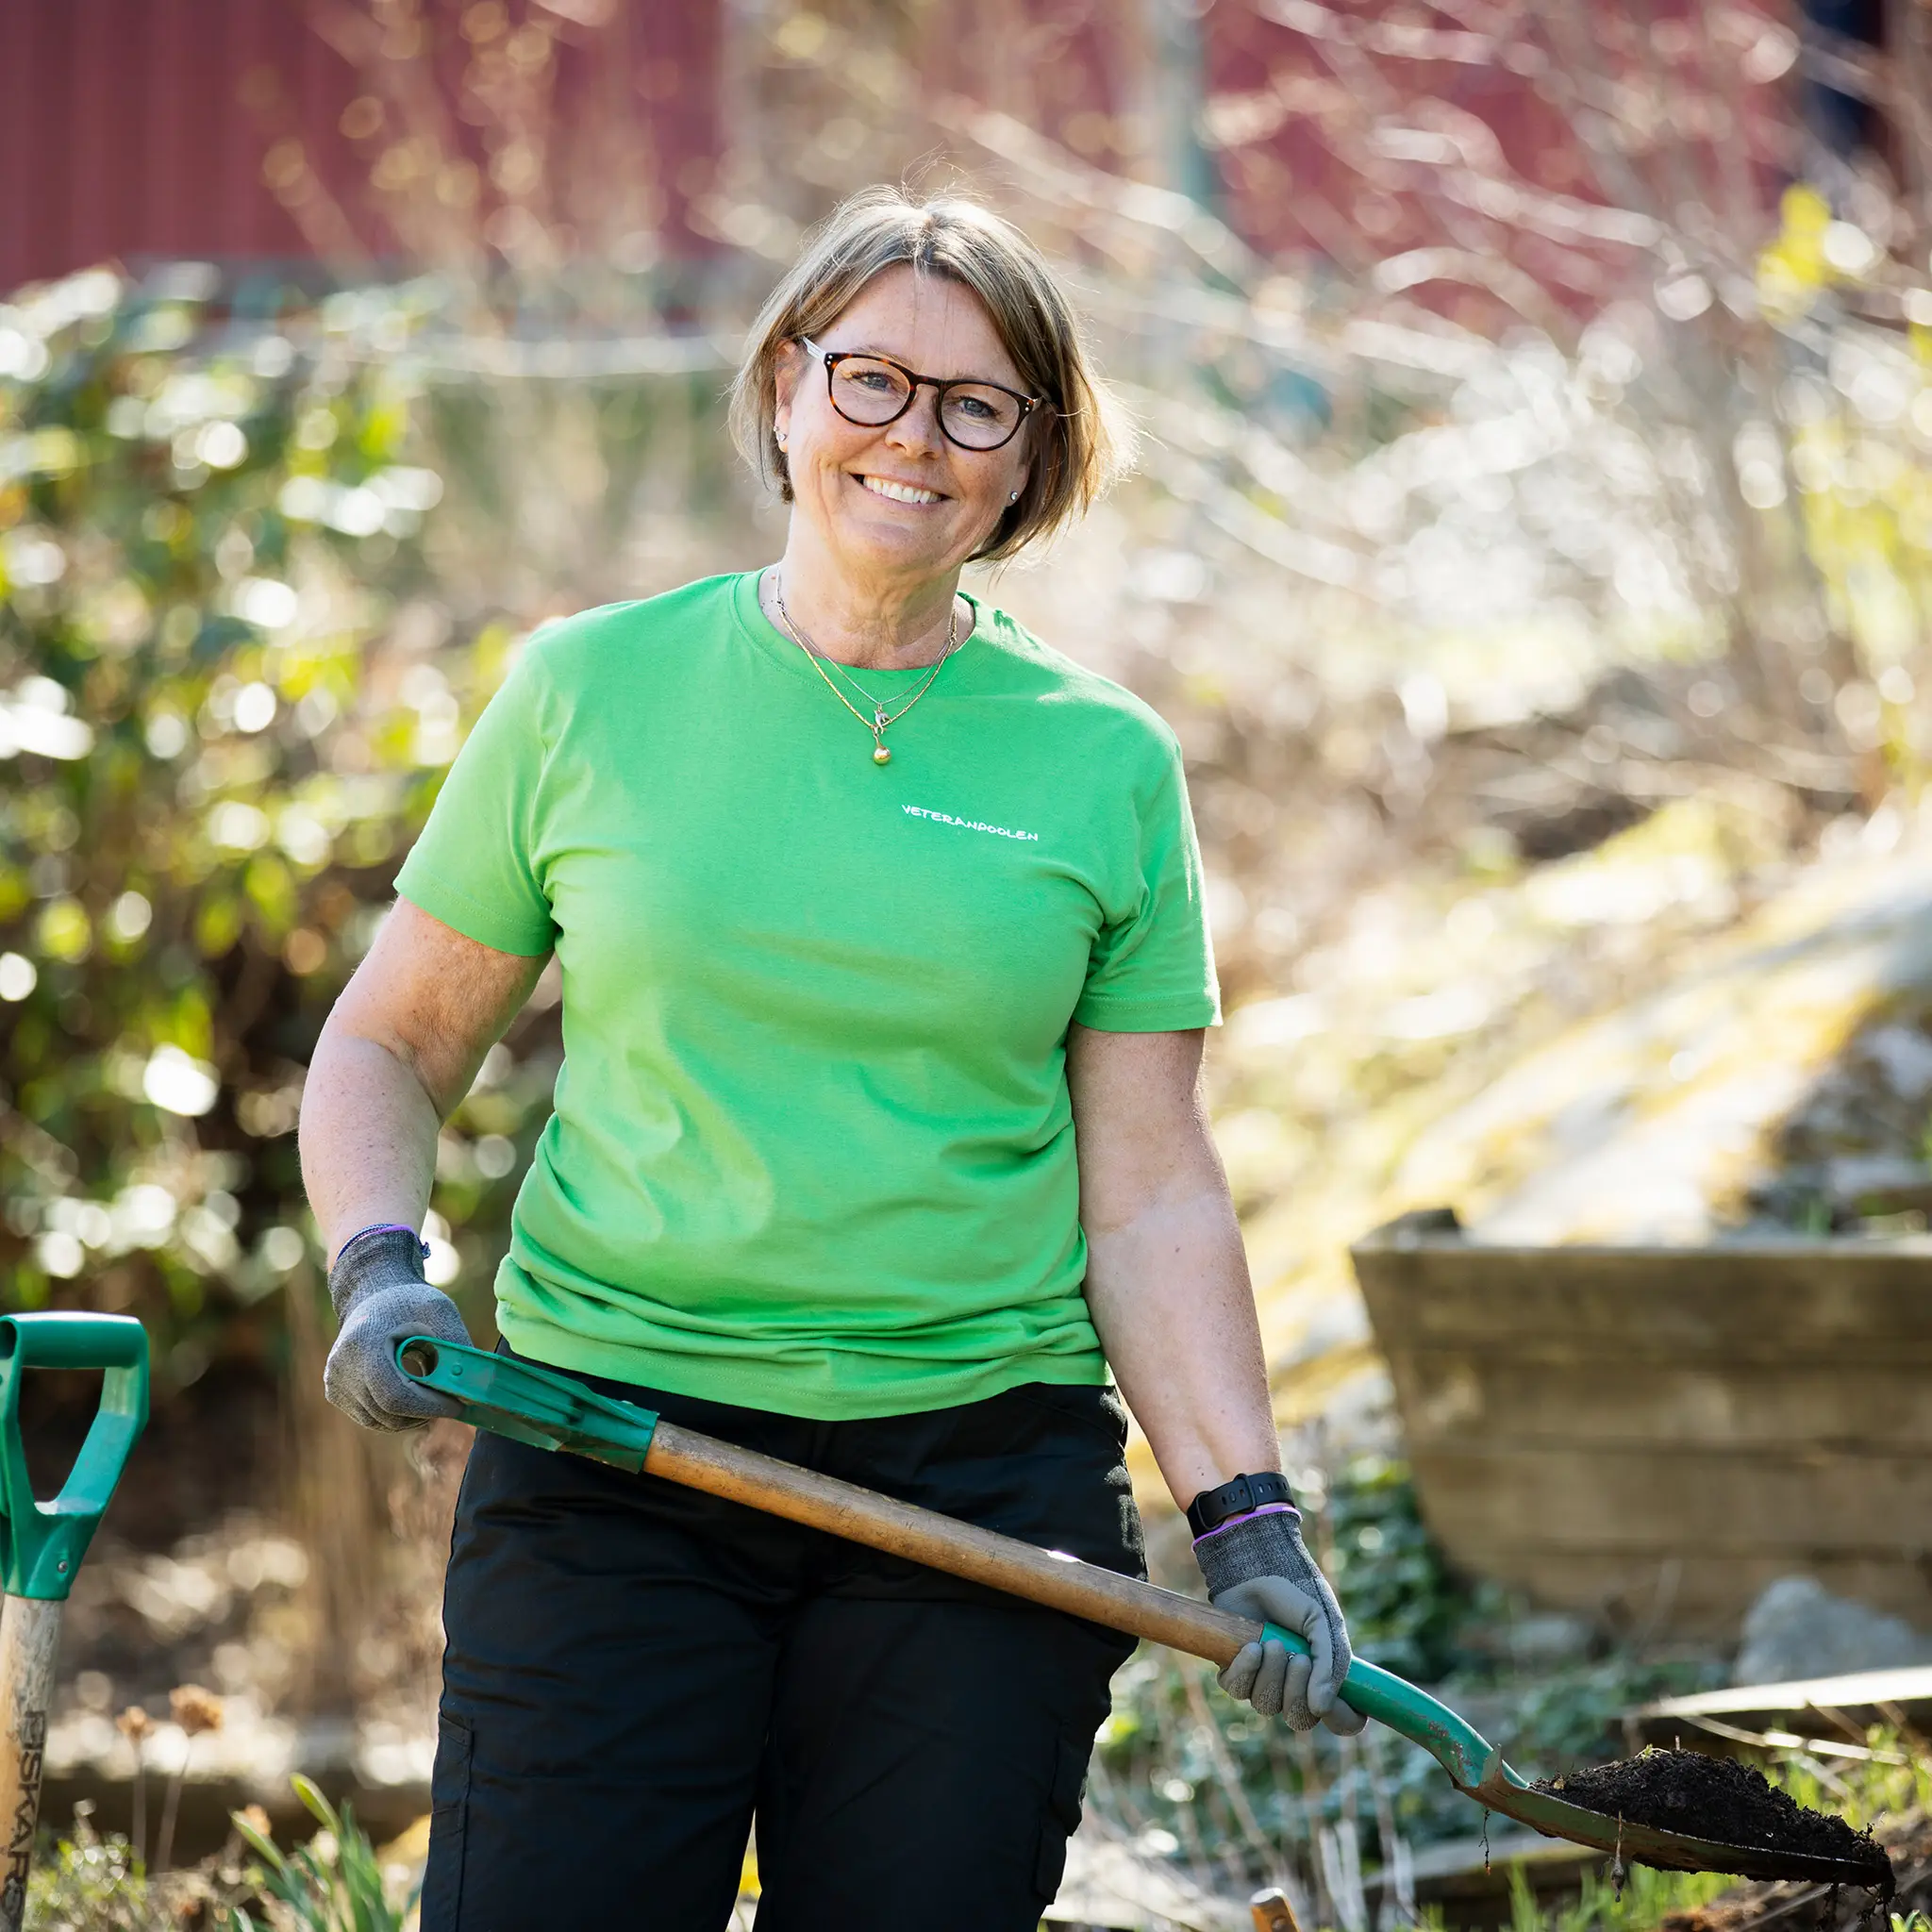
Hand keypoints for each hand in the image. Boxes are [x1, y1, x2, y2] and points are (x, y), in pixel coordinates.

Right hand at [323, 1226, 470, 1430]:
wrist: (373, 1294)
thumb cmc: (409, 1301)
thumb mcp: (440, 1311)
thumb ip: (456, 1346)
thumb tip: (475, 1387)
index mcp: (365, 1344)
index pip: (396, 1395)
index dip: (429, 1406)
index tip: (458, 1405)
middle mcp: (342, 1366)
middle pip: (388, 1412)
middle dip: (424, 1413)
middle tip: (450, 1402)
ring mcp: (335, 1381)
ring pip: (379, 1420)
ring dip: (411, 1416)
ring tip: (432, 1396)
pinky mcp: (335, 1391)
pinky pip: (370, 1417)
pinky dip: (394, 1414)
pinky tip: (411, 1395)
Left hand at [1194, 1506, 1366, 1734]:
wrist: (1256, 1569)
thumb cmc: (1295, 1595)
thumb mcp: (1322, 1623)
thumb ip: (1329, 1663)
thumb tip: (1321, 1708)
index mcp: (1324, 1678)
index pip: (1343, 1720)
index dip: (1343, 1719)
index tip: (1336, 1703)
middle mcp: (1294, 1686)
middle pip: (1300, 1720)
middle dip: (1297, 1691)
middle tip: (1298, 1658)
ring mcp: (1263, 1681)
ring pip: (1266, 1706)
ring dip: (1271, 1675)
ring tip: (1272, 1643)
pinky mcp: (1234, 1671)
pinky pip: (1237, 1690)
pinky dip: (1246, 1670)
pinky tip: (1251, 1647)